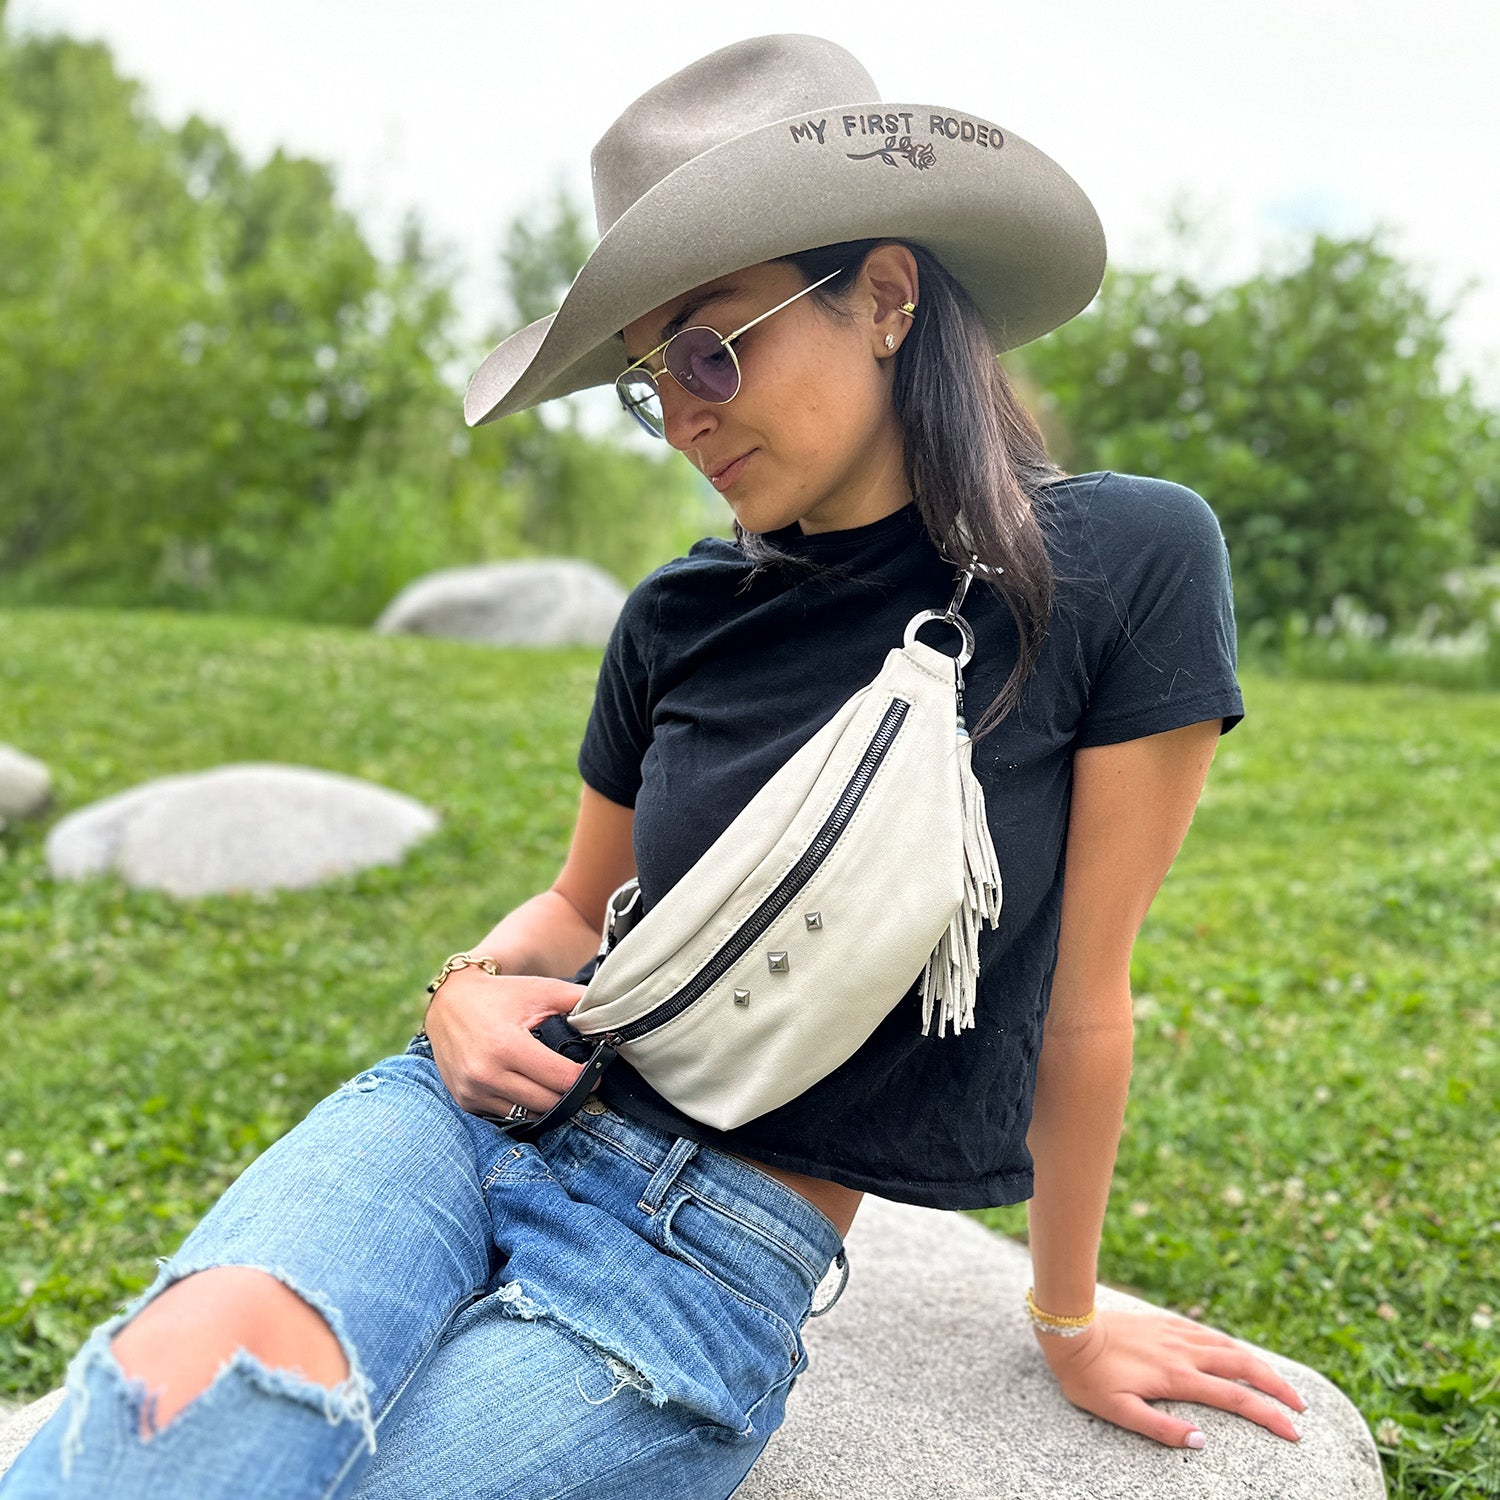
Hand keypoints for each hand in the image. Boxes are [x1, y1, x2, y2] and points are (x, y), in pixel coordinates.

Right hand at [424, 967, 587, 1119]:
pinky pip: (505, 1116)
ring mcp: (473, 1091)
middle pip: (548, 1102)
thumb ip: (576, 1000)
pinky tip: (529, 1088)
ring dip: (546, 1103)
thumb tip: (610, 1012)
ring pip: (528, 1114)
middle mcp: (487, 1073)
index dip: (586, 1078)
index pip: (561, 1079)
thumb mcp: (540, 990)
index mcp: (507, 1046)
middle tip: (579, 1080)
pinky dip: (522, 1106)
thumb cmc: (499, 995)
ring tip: (555, 1084)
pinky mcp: (465, 1100)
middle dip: (570, 1093)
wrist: (448, 1002)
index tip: (596, 1072)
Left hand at [1034, 1306, 1305, 1448]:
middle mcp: (1184, 1352)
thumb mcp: (1118, 1411)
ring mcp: (1176, 1334)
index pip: (1236, 1398)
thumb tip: (1202, 1441)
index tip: (1295, 1432)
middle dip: (1277, 1386)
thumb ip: (1160, 1429)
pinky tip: (1236, 1352)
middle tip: (1301, 1407)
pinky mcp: (1165, 1323)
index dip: (1269, 1415)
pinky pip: (1207, 1332)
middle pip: (1244, 1366)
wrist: (1071, 1328)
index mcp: (1177, 1377)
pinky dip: (1231, 1345)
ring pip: (1229, 1345)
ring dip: (1259, 1364)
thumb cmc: (1090, 1376)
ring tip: (1279, 1383)